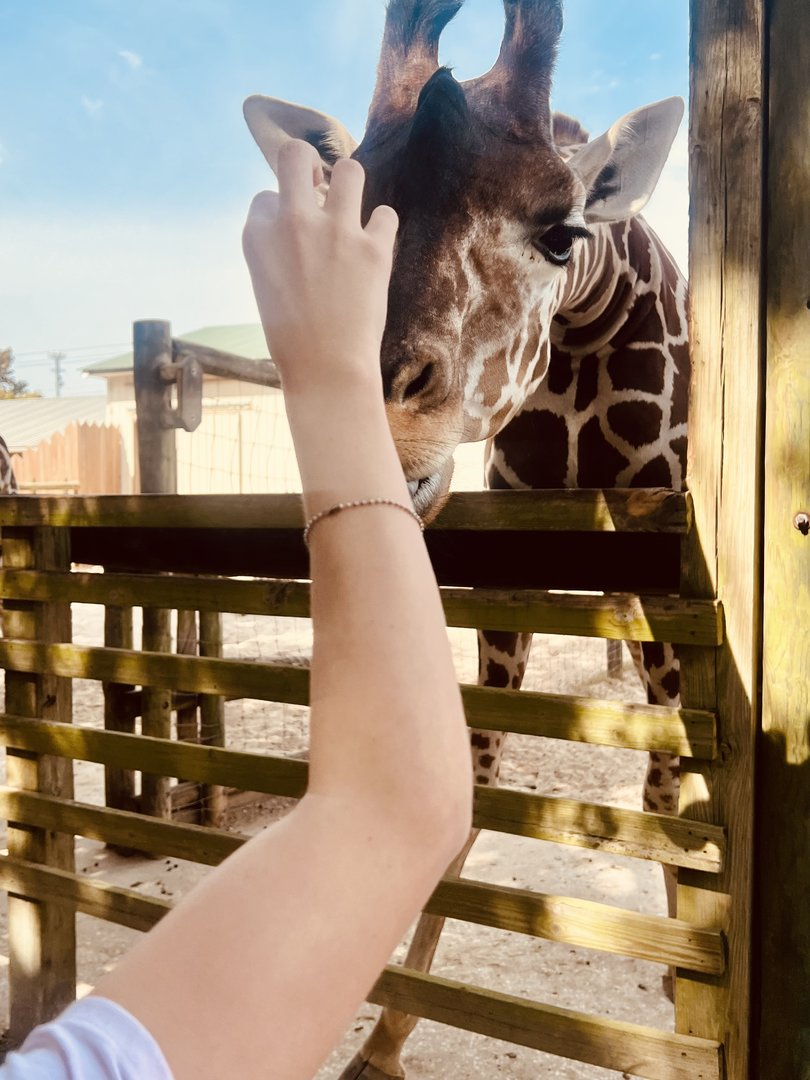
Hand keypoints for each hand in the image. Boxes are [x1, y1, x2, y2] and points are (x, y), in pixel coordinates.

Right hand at [242, 139, 398, 396]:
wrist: (327, 370)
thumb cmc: (293, 337)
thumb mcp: (265, 285)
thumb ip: (276, 246)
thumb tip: (296, 214)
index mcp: (257, 234)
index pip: (267, 195)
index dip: (281, 212)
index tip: (291, 238)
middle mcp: (293, 222)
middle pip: (297, 155)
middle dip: (308, 164)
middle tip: (318, 189)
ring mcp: (335, 231)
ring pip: (350, 170)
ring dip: (350, 186)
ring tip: (350, 212)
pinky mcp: (374, 249)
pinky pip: (386, 214)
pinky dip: (382, 229)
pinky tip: (374, 247)